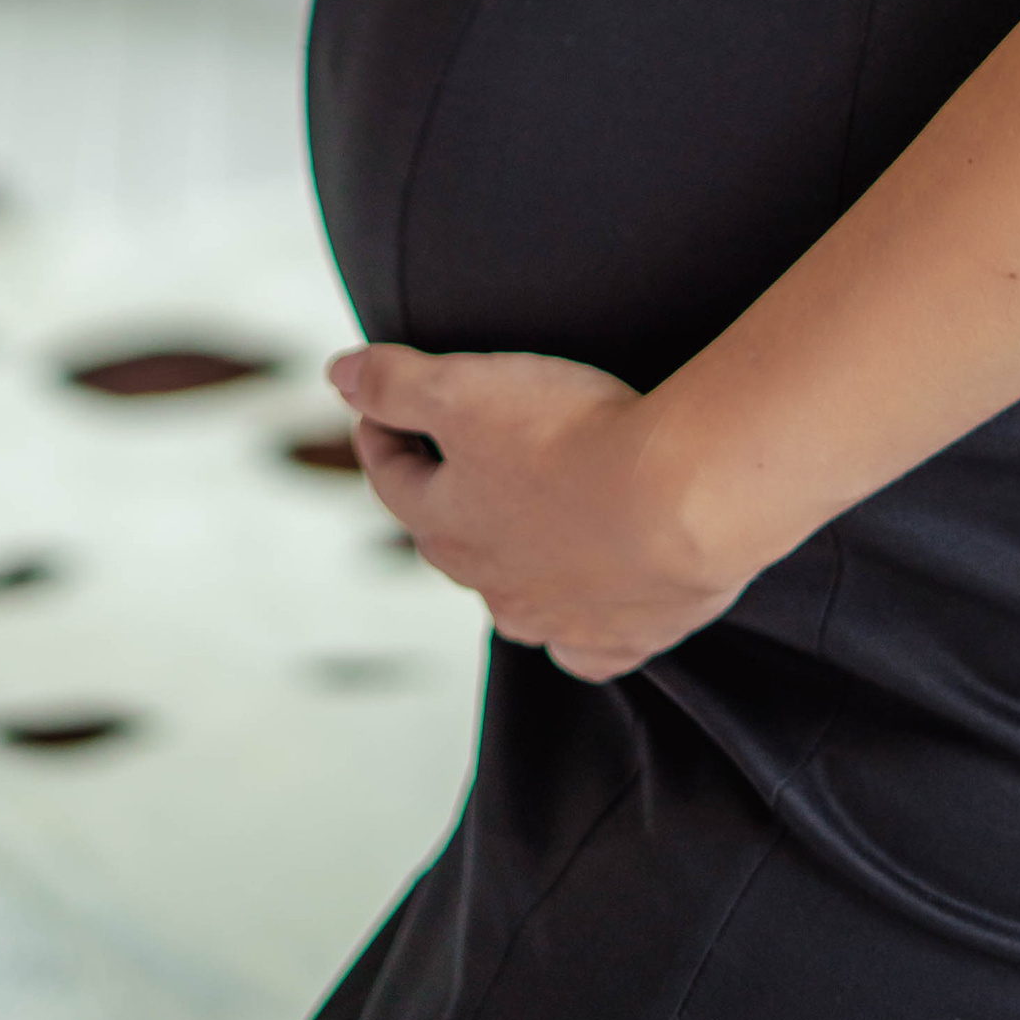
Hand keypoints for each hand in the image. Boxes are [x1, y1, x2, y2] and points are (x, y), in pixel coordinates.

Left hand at [329, 342, 746, 679]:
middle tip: (457, 454)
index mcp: (447, 525)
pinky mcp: (621, 639)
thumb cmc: (572, 438)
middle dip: (445, 497)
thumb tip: (338, 373)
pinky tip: (588, 605)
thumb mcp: (465, 386)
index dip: (384, 433)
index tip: (383, 405)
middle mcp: (492, 584)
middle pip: (450, 539)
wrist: (680, 499)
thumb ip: (393, 380)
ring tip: (529, 520)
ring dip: (513, 560)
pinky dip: (580, 626)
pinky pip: (586, 646)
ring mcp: (557, 620)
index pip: (394, 478)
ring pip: (514, 597)